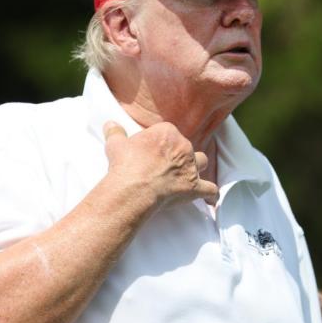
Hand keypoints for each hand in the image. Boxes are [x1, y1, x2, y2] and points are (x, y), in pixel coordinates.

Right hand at [102, 121, 218, 206]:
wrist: (133, 188)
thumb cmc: (125, 165)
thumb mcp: (116, 145)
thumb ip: (115, 132)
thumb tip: (110, 124)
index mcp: (168, 132)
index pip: (167, 132)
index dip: (159, 142)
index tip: (150, 152)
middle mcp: (184, 147)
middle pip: (184, 147)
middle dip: (176, 155)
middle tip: (162, 166)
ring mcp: (191, 167)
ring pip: (202, 161)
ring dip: (197, 167)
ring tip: (188, 174)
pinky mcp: (194, 187)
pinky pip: (210, 189)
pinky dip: (211, 194)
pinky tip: (211, 198)